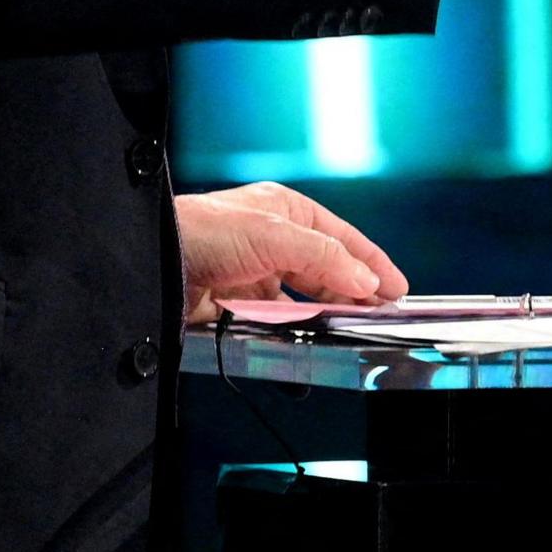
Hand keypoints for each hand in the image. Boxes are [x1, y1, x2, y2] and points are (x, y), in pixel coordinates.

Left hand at [176, 182, 411, 324]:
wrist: (154, 264)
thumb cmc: (203, 231)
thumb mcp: (273, 235)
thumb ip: (324, 258)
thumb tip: (365, 280)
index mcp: (286, 211)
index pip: (342, 237)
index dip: (372, 262)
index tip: (396, 288)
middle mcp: (273, 240)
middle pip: (327, 269)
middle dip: (354, 291)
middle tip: (380, 314)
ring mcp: (255, 273)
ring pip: (303, 299)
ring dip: (325, 313)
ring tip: (350, 328)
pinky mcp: (237, 305)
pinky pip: (275, 321)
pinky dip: (293, 331)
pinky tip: (308, 340)